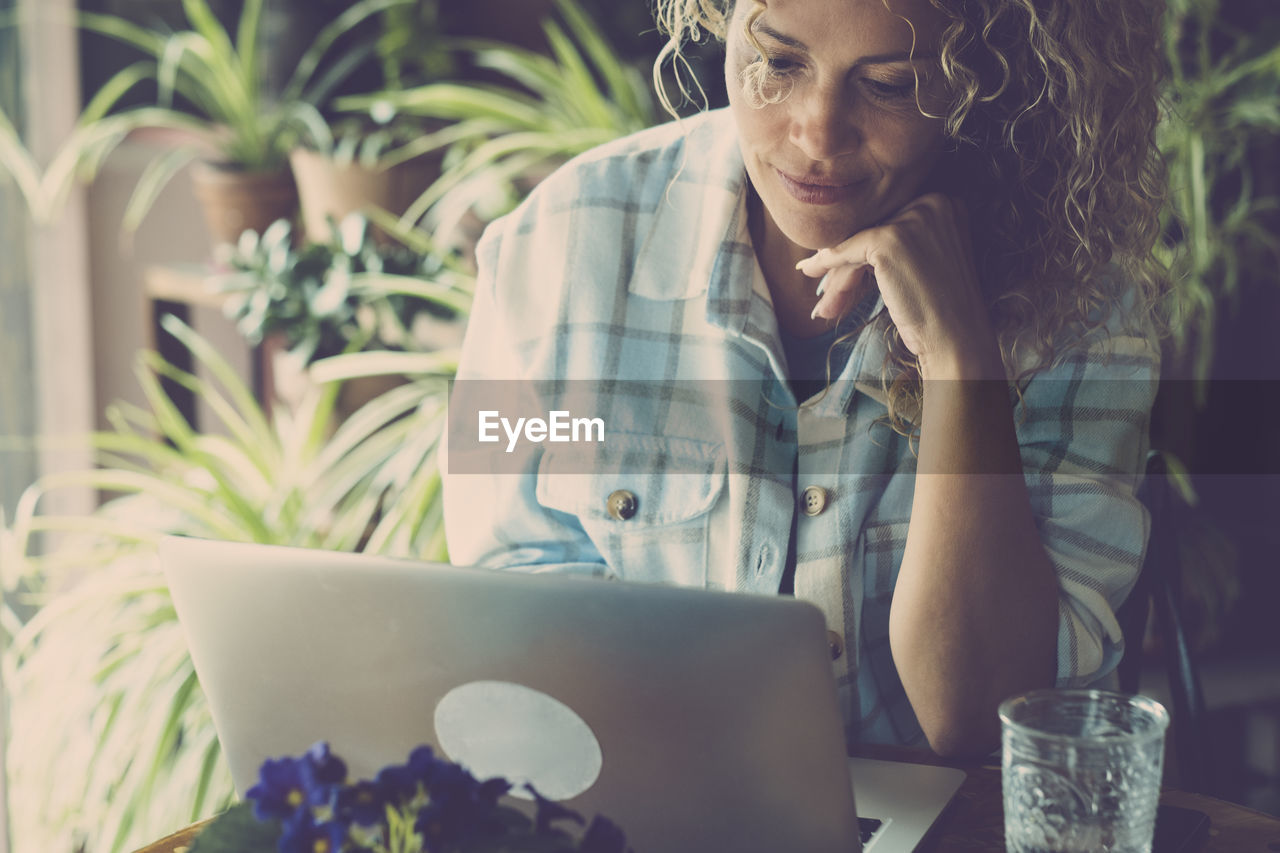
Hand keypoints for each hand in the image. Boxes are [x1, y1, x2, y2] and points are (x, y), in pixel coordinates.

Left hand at [796, 193, 1000, 377]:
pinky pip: (847, 250)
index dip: (863, 250)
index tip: (843, 273)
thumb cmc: (938, 306)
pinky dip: (827, 263)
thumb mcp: (921, 259)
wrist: (955, 336)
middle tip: (830, 294)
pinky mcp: (890, 240)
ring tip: (826, 305)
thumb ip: (894, 240)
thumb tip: (843, 236)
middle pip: (872, 229)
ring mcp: (912, 219)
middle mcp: (932, 202)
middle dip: (847, 265)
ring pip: (858, 241)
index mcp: (944, 202)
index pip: (888, 220)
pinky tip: (809, 271)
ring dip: (838, 276)